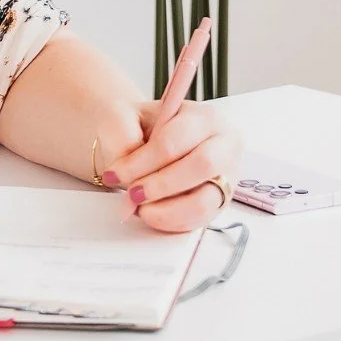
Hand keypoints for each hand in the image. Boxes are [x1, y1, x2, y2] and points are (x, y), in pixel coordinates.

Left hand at [103, 100, 242, 234]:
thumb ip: (124, 136)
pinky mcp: (218, 201)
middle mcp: (223, 145)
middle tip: (132, 195)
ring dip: (167, 211)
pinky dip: (172, 222)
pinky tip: (151, 215)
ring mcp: (226, 176)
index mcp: (203, 117)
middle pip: (201, 166)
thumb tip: (128, 170)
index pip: (175, 140)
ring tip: (140, 209)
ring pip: (204, 200)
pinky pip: (199, 220)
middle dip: (161, 186)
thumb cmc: (139, 128)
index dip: (142, 162)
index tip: (115, 174)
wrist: (147, 139)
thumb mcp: (124, 118)